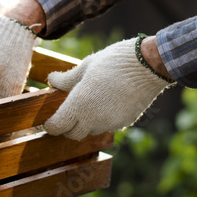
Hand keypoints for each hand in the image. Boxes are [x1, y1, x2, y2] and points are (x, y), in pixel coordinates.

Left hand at [44, 37, 173, 139]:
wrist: (148, 66)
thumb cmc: (114, 61)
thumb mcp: (87, 65)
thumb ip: (67, 78)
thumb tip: (51, 81)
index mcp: (79, 104)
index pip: (58, 127)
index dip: (50, 126)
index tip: (48, 121)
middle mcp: (94, 119)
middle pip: (73, 134)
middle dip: (67, 127)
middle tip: (65, 114)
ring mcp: (110, 123)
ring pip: (91, 130)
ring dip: (86, 123)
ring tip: (89, 103)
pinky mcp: (125, 123)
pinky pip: (107, 126)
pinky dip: (103, 119)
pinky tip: (107, 102)